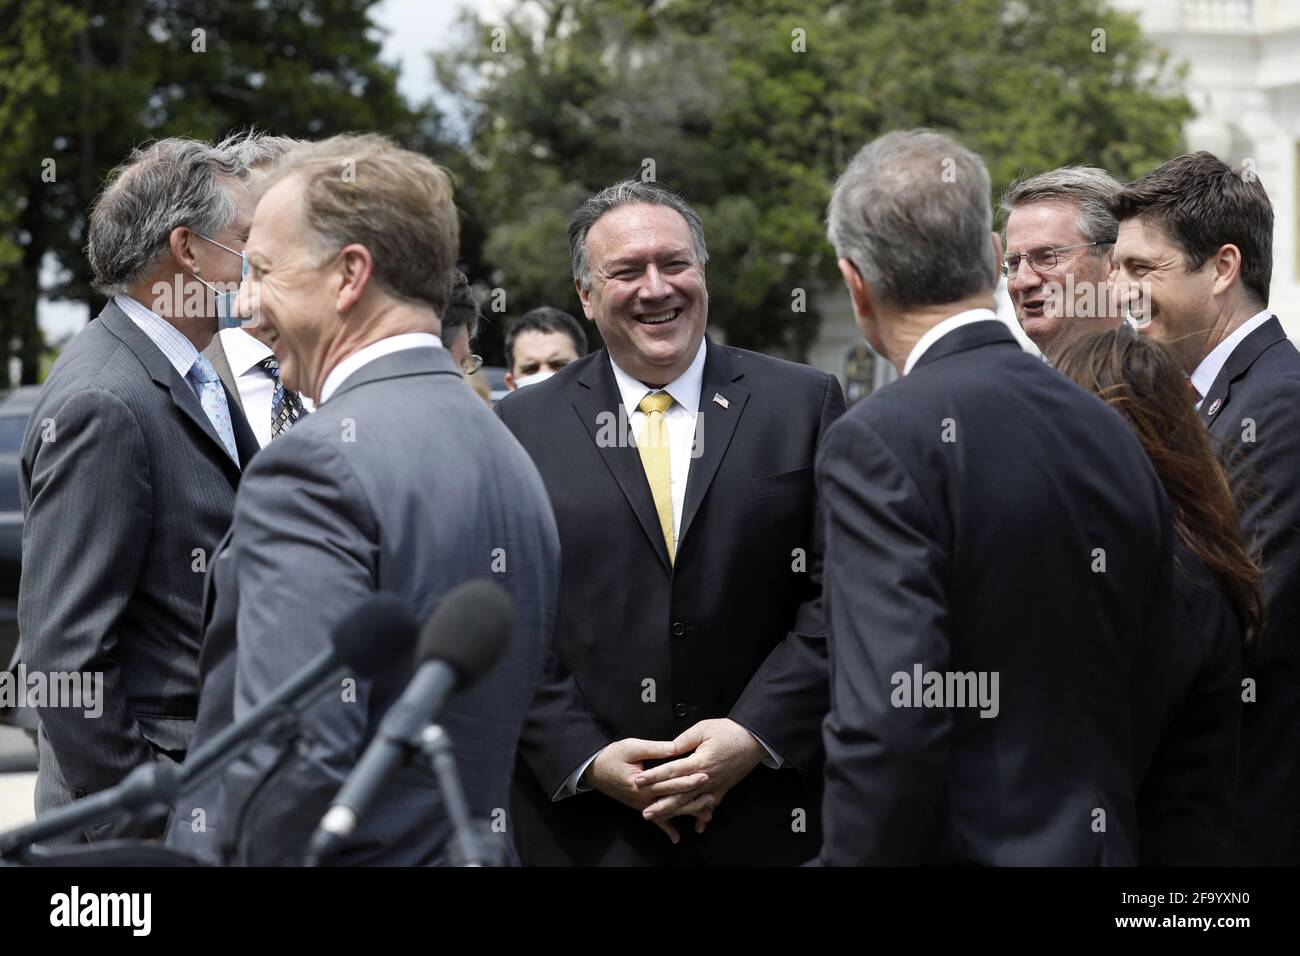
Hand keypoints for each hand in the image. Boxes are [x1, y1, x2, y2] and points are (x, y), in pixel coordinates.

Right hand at [584, 738, 710, 842]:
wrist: (594, 770)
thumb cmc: (611, 756)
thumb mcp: (631, 747)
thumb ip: (654, 749)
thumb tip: (674, 748)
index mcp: (642, 782)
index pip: (670, 781)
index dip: (687, 778)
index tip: (704, 775)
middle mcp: (644, 797)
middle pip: (673, 799)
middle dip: (693, 798)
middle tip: (711, 796)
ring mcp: (642, 804)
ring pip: (669, 811)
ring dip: (687, 813)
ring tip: (706, 814)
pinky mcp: (641, 806)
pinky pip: (655, 820)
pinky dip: (666, 829)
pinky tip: (676, 837)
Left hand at [634, 718, 765, 833]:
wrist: (754, 740)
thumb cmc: (729, 732)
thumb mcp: (704, 729)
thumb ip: (684, 740)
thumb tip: (668, 749)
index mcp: (699, 762)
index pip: (671, 771)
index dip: (653, 777)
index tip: (638, 781)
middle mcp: (706, 778)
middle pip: (679, 794)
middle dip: (660, 803)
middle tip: (644, 811)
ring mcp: (715, 786)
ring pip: (691, 803)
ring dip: (675, 812)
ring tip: (660, 818)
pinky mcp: (723, 788)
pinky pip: (711, 805)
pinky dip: (704, 816)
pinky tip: (698, 826)